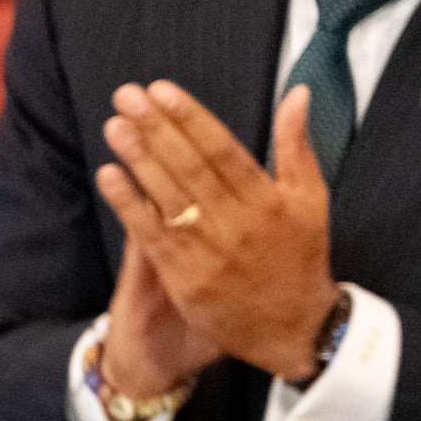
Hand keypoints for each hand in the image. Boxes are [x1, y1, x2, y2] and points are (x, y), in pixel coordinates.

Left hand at [93, 80, 340, 379]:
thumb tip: (296, 93)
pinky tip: (109, 176)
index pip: (222, 149)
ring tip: (115, 126)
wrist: (294, 329)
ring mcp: (209, 252)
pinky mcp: (186, 278)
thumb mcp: (310, 200)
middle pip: (190, 167)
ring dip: (138, 160)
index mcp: (268, 199)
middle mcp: (238, 223)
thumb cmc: (300, 259)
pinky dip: (130, 205)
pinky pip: (153, 235)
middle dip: (157, 129)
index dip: (190, 118)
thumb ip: (297, 146)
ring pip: (169, 197)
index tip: (162, 91)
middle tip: (127, 97)